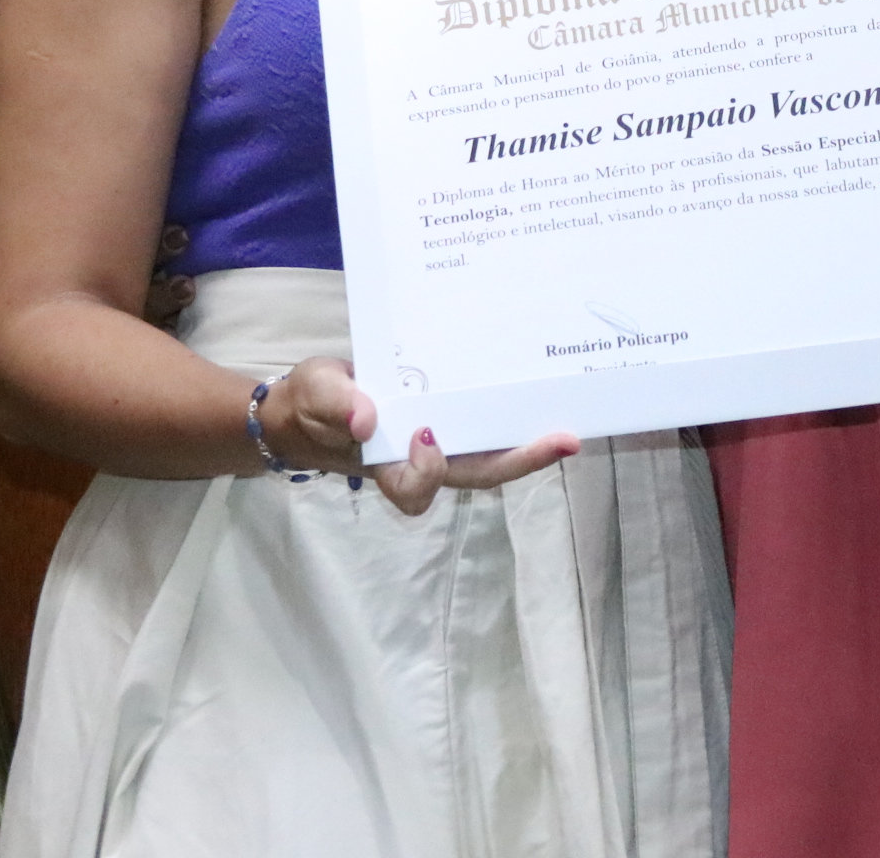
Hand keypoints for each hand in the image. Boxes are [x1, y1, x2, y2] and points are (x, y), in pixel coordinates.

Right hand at [258, 357, 579, 516]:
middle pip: (475, 476)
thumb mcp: (314, 392)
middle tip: (564, 439)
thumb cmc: (311, 403)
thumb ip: (335, 403)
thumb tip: (366, 420)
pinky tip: (541, 396)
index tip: (424, 432)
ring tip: (568, 423)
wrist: (312, 404)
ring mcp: (440, 444)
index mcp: (385, 464)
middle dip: (520, 461)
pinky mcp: (450, 419)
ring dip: (529, 443)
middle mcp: (421, 462)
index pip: (413, 487)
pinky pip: (486, 426)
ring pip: (489, 455)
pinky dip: (514, 416)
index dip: (427, 469)